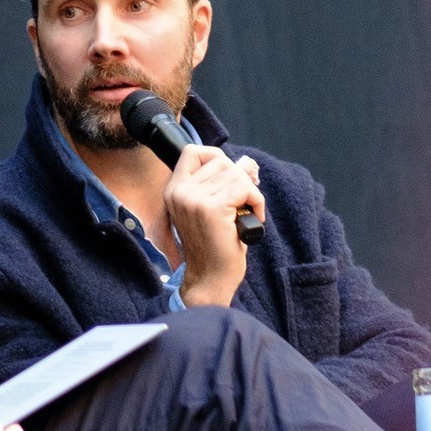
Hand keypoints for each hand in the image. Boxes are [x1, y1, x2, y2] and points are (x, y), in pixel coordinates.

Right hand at [163, 145, 263, 308]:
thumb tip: (245, 163)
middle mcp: (179, 192)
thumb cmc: (213, 247)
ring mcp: (193, 199)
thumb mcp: (206, 210)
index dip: (216, 158)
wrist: (210, 278)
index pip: (193, 152)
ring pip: (235, 174)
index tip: (228, 179)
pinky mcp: (211, 209)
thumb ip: (217, 185)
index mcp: (173, 190)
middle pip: (221, 161)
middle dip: (239, 180)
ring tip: (246, 214)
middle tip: (242, 204)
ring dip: (250, 193)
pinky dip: (257, 202)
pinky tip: (253, 218)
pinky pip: (245, 189)